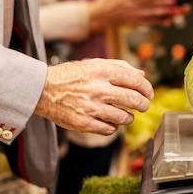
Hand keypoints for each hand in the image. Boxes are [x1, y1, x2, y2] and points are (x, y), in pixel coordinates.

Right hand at [34, 59, 153, 134]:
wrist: (43, 90)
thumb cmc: (71, 75)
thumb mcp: (94, 64)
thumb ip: (120, 67)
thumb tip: (142, 75)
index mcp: (102, 71)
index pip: (135, 80)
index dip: (147, 88)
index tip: (149, 93)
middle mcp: (97, 89)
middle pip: (134, 100)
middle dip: (144, 104)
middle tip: (144, 105)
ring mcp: (90, 107)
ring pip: (124, 117)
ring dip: (129, 117)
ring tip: (126, 114)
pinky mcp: (83, 123)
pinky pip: (109, 129)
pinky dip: (114, 127)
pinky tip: (110, 121)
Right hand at [89, 0, 189, 31]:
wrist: (99, 15)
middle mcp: (130, 8)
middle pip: (149, 6)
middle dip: (163, 5)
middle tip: (175, 3)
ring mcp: (133, 17)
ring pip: (150, 15)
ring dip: (163, 14)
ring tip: (174, 12)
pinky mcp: (134, 23)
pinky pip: (147, 23)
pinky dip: (157, 22)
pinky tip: (167, 21)